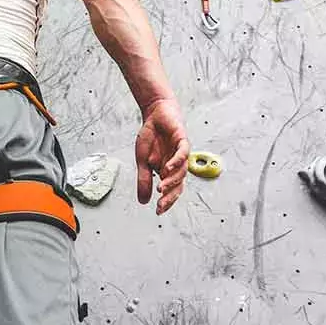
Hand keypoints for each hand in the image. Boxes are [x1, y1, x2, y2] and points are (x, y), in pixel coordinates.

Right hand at [134, 99, 189, 213]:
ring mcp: (181, 153)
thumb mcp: (143, 161)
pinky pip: (183, 153)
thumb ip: (144, 180)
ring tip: (161, 187)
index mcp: (168, 171)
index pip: (171, 190)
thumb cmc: (151, 137)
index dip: (166, 201)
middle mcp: (177, 164)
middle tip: (161, 205)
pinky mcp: (182, 140)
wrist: (154, 114)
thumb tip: (144, 201)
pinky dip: (176, 162)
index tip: (158, 211)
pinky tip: (168, 168)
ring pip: (182, 171)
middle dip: (170, 196)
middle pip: (178, 184)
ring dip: (172, 181)